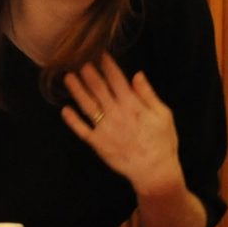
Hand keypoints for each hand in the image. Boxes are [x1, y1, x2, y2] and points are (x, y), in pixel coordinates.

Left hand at [63, 54, 184, 198]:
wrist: (154, 171)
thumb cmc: (163, 142)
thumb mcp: (163, 114)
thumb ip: (148, 94)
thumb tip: (136, 74)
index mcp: (133, 105)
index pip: (117, 80)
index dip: (107, 65)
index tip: (100, 55)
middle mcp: (116, 114)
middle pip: (98, 89)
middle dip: (88, 73)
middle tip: (79, 61)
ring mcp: (105, 129)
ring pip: (87, 105)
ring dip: (77, 90)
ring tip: (68, 78)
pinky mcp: (98, 144)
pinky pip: (82, 130)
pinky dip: (72, 120)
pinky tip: (65, 109)